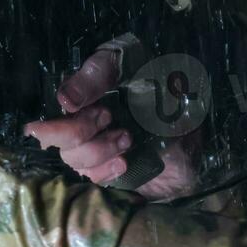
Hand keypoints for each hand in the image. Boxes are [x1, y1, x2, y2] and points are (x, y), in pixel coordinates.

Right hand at [23, 35, 199, 200]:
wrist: (193, 130)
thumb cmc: (165, 91)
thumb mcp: (137, 69)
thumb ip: (97, 77)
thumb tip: (65, 101)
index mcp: (85, 90)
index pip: (56, 101)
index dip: (62, 118)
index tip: (97, 112)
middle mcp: (80, 118)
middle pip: (54, 135)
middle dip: (79, 131)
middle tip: (110, 119)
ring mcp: (90, 145)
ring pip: (72, 157)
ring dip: (98, 151)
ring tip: (127, 140)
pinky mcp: (104, 168)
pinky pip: (90, 176)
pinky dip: (104, 171)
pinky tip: (123, 163)